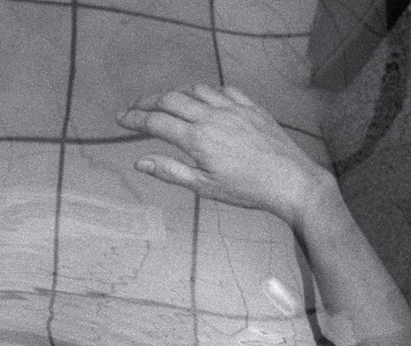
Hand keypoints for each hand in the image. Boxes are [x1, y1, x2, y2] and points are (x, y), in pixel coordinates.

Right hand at [116, 85, 333, 226]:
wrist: (290, 181)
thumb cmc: (247, 190)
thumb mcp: (204, 188)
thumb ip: (171, 171)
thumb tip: (140, 162)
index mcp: (198, 139)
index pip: (156, 122)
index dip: (134, 119)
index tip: (120, 119)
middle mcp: (212, 117)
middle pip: (171, 98)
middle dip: (149, 101)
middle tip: (136, 108)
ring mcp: (233, 108)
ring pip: (196, 89)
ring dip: (176, 92)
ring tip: (166, 101)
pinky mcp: (251, 107)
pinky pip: (224, 89)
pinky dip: (206, 91)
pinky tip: (203, 99)